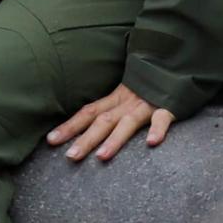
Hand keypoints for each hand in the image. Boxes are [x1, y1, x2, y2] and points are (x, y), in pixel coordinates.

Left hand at [49, 84, 173, 164]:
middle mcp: (127, 103)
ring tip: (101, 157)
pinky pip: (162, 118)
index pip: (87, 113)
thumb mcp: (123, 95)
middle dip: (86, 139)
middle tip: (70, 157)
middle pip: (102, 121)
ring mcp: (146, 105)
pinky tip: (151, 142)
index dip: (69, 126)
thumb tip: (85, 127)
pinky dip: (157, 129)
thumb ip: (108, 110)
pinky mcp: (168, 108)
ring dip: (114, 140)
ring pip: (128, 123)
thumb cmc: (147, 87)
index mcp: (114, 100)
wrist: (172, 64)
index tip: (50, 141)